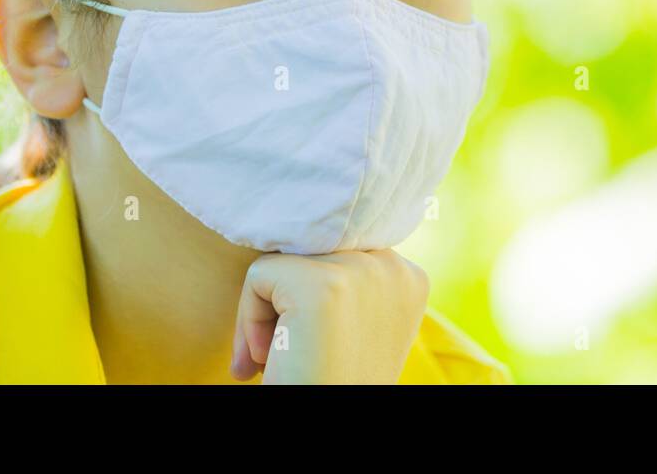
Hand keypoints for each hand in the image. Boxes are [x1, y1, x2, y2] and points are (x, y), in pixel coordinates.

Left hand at [230, 248, 429, 383]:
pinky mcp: (321, 285)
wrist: (323, 424)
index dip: (311, 294)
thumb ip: (345, 284)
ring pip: (283, 259)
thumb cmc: (332, 381)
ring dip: (268, 312)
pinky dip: (249, 319)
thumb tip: (290, 231)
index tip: (311, 339)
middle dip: (288, 300)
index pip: (338, 249)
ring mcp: (360, 271)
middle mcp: (393, 265)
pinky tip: (272, 357)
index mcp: (408, 276)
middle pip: (310, 249)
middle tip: (290, 351)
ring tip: (282, 355)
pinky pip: (259, 276)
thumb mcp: (356, 326)